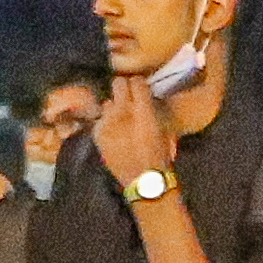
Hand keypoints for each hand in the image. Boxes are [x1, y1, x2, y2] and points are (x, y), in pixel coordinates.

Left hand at [87, 76, 174, 191]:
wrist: (143, 181)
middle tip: (128, 97)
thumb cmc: (160, 156)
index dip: (139, 83)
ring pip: (107, 102)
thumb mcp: (165, 129)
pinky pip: (100, 119)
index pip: (136, 81)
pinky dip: (106, 124)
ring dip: (114, 108)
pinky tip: (113, 134)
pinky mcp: (97, 133)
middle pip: (117, 83)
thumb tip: (147, 99)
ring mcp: (107, 122)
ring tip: (120, 119)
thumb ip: (153, 110)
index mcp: (143, 110)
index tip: (140, 88)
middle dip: (123, 88)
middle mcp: (123, 112)